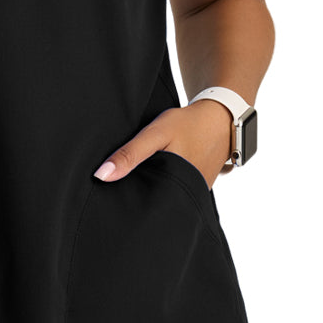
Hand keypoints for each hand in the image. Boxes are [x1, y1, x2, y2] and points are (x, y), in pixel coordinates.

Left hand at [92, 100, 233, 190]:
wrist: (221, 118)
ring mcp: (197, 192)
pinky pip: (179, 190)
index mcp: (176, 186)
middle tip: (128, 186)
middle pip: (157, 202)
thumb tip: (102, 175)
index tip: (115, 196)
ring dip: (156, 190)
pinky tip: (160, 174)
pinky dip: (168, 183)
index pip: (145, 204)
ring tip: (142, 180)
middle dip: (142, 196)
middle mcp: (188, 194)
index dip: (129, 201)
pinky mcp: (200, 187)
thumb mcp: (155, 134)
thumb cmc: (188, 124)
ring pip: (169, 196)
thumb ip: (130, 154)